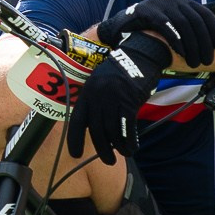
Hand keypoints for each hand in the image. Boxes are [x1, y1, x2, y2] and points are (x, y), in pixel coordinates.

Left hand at [65, 34, 172, 164]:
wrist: (139, 54)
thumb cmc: (120, 72)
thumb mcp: (100, 83)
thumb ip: (95, 103)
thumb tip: (95, 129)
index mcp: (87, 92)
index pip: (77, 121)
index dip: (74, 140)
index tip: (75, 154)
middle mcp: (97, 96)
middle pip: (96, 130)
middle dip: (102, 149)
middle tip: (108, 160)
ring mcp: (113, 98)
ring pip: (112, 131)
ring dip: (118, 147)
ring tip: (124, 154)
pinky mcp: (129, 100)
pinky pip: (127, 127)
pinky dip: (130, 140)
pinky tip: (133, 147)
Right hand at [96, 0, 214, 66]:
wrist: (122, 28)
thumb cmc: (153, 26)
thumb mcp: (178, 18)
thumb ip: (199, 13)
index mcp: (181, 0)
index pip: (205, 13)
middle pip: (195, 21)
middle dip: (204, 43)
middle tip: (207, 60)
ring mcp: (158, 3)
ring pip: (182, 25)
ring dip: (192, 46)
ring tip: (195, 62)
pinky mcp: (146, 11)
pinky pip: (166, 27)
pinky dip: (176, 40)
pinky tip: (181, 53)